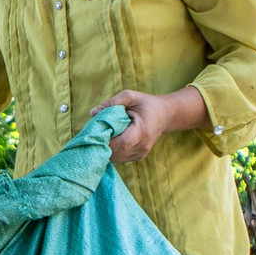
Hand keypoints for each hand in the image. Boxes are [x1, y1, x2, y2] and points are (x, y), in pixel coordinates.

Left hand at [91, 86, 209, 162]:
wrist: (164, 115)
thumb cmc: (145, 104)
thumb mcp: (130, 96)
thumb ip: (111, 102)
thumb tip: (92, 113)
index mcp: (143, 131)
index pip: (122, 143)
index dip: (106, 141)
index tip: (94, 133)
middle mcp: (143, 146)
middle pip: (116, 152)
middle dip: (101, 144)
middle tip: (91, 134)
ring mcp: (141, 153)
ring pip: (115, 157)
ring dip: (104, 149)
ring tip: (100, 136)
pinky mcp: (138, 157)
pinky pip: (118, 158)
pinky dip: (110, 151)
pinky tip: (108, 140)